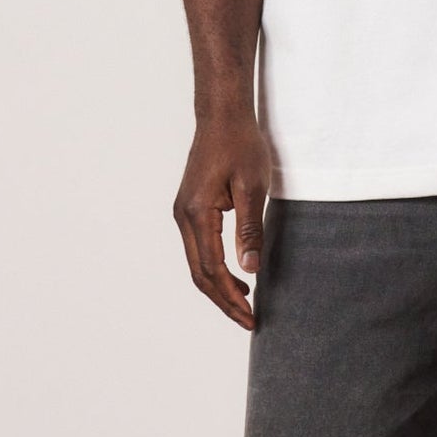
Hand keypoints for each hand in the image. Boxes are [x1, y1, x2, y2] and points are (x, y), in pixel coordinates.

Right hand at [175, 111, 273, 330]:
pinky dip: (215, 268)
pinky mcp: (190, 209)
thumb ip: (250, 230)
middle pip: (200, 274)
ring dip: (219, 286)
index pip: (213, 270)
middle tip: (249, 320)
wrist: (222, 116)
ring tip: (246, 303)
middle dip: (224, 300)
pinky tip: (237, 275)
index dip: (231, 297)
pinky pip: (199, 248)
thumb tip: (250, 269)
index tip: (251, 317)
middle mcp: (183, 217)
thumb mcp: (253, 188)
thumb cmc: (240, 146)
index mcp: (197, 214)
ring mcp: (184, 213)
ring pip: (197, 263)